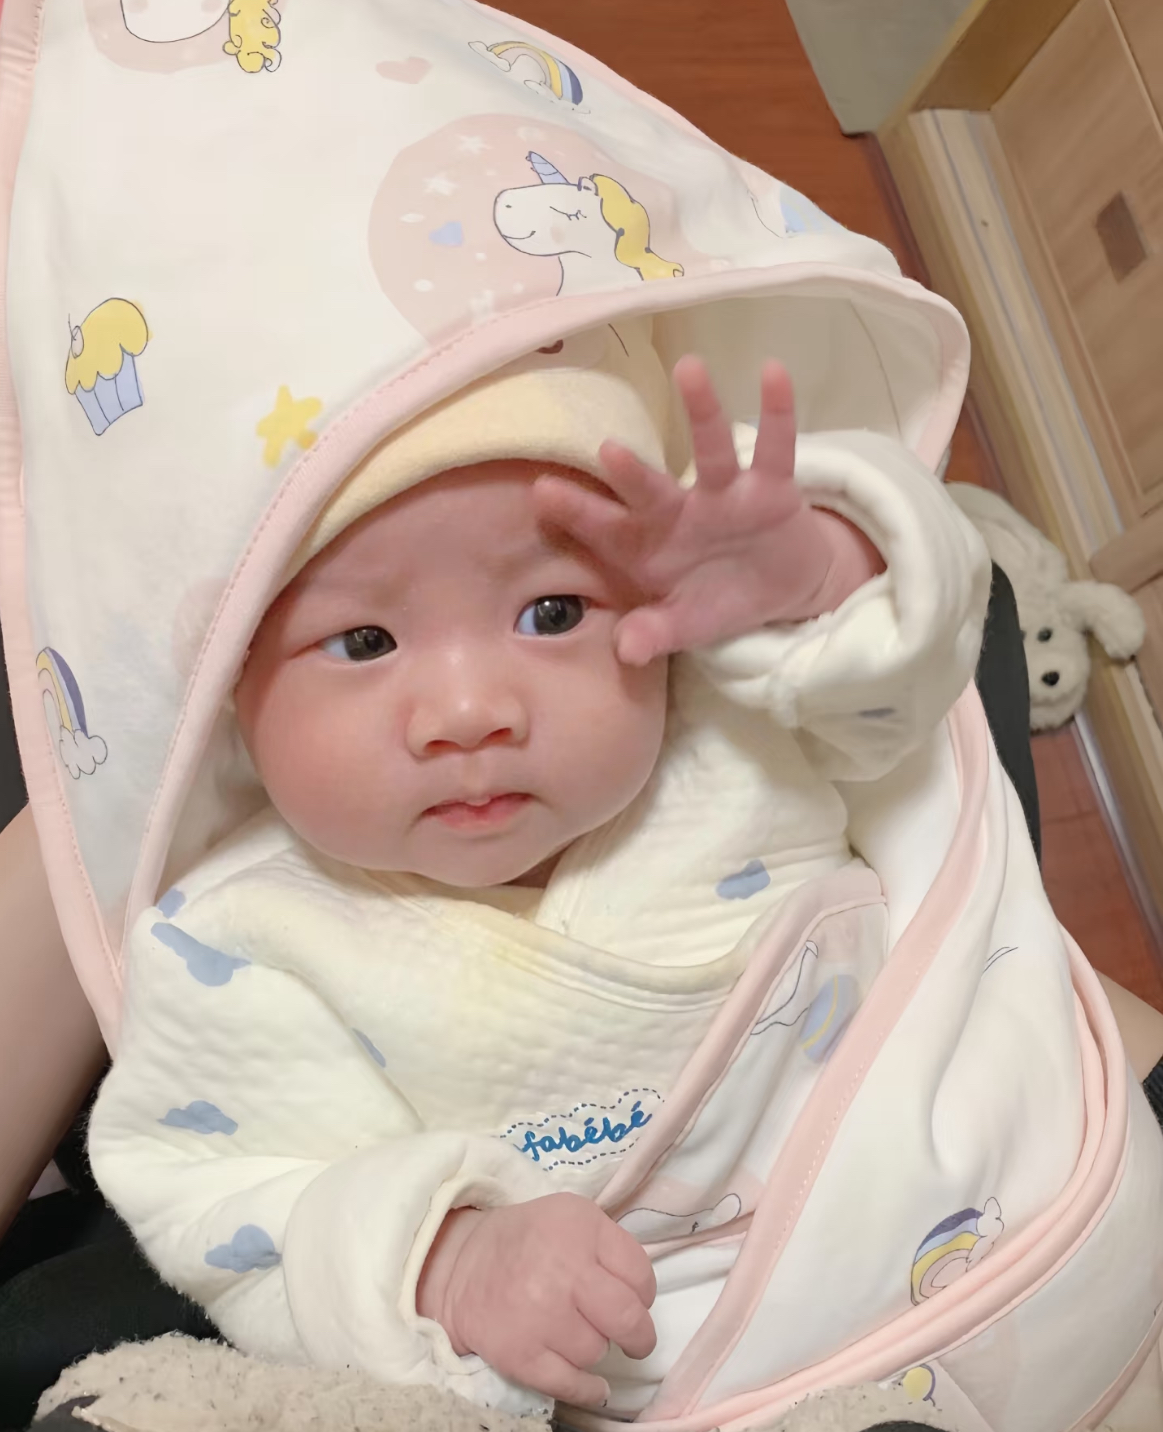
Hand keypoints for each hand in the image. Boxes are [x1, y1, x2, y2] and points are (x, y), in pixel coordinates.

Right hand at [416, 1193, 655, 1406]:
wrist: (460, 1266)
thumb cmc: (527, 1241)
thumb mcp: (570, 1216)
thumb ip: (609, 1245)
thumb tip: (642, 1294)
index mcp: (579, 1226)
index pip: (639, 1273)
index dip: (643, 1292)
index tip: (633, 1299)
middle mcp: (562, 1269)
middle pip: (628, 1318)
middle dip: (639, 1335)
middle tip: (635, 1339)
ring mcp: (541, 1315)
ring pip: (598, 1351)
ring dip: (594, 1347)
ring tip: (573, 1332)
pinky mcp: (520, 1355)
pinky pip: (573, 1385)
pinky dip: (589, 1389)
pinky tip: (595, 1385)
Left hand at [534, 355, 879, 664]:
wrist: (780, 589)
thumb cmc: (716, 598)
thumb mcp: (686, 625)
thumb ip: (655, 634)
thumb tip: (627, 651)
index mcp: (649, 543)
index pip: (607, 528)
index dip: (577, 513)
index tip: (541, 492)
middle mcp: (681, 510)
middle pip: (652, 489)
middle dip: (631, 473)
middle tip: (608, 450)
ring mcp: (726, 494)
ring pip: (712, 450)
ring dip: (702, 411)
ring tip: (690, 367)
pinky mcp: (772, 487)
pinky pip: (775, 447)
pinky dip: (777, 412)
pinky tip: (773, 372)